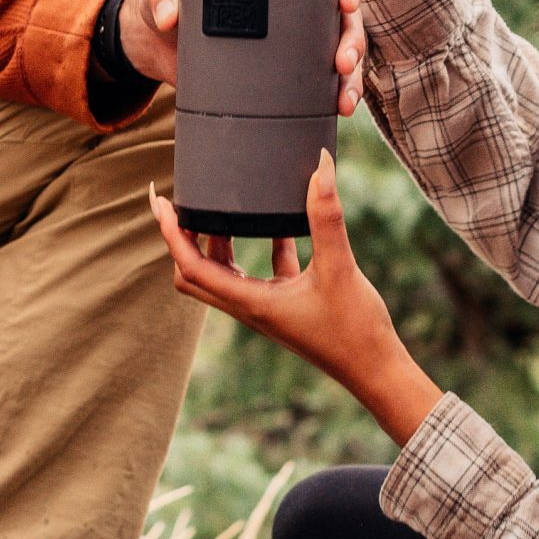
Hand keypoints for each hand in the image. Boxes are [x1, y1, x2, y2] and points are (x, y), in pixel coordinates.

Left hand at [119, 0, 368, 112]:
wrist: (155, 36)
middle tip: (342, 60)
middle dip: (352, 38)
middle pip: (344, 13)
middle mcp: (296, 1)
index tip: (346, 0)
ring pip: (341, 51)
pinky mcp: (282, 73)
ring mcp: (294, 39)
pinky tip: (339, 110)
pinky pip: (320, 82)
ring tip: (343, 100)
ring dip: (352, 76)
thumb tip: (169, 17)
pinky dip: (334, 95)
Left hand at [151, 154, 443, 446]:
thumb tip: (320, 167)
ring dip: (216, 243)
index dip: (171, 233)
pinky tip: (279, 224)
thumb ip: (326, 217)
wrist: (377, 372)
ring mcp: (266, 308)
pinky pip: (261, 273)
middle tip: (182, 201)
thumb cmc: (355, 330)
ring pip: (224, 274)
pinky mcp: (287, 306)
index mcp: (250, 302)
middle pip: (195, 273)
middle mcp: (250, 308)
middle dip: (183, 238)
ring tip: (221, 207)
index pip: (191, 266)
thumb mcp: (339, 267)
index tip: (161, 201)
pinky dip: (259, 248)